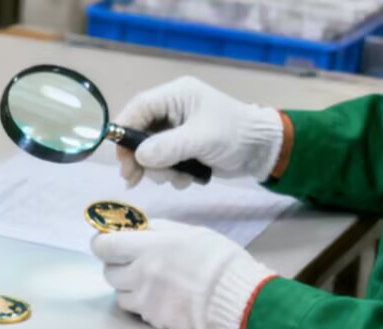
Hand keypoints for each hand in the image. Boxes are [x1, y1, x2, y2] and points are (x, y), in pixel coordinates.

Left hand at [92, 220, 275, 328]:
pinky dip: (144, 303)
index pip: (104, 246)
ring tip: (151, 281)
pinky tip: (164, 297)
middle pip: (108, 272)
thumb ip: (158, 230)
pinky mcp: (154, 320)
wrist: (237, 295)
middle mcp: (141, 275)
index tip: (108, 242)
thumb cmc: (218, 258)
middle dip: (116, 266)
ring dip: (128, 287)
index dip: (102, 244)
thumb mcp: (190, 232)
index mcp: (148, 248)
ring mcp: (146, 300)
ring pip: (119, 294)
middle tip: (133, 262)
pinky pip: (139, 310)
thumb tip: (136, 228)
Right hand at [114, 77, 284, 188]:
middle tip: (135, 179)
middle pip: (139, 133)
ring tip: (178, 177)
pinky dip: (171, 174)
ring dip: (159, 170)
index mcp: (176, 96)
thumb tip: (140, 157)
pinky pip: (163, 162)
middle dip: (139, 158)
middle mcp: (172, 110)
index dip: (123, 131)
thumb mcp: (202, 138)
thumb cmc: (236, 134)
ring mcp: (176, 131)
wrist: (262, 150)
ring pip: (150, 152)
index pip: (138, 108)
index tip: (120, 158)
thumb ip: (169, 146)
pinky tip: (187, 179)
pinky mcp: (182, 148)